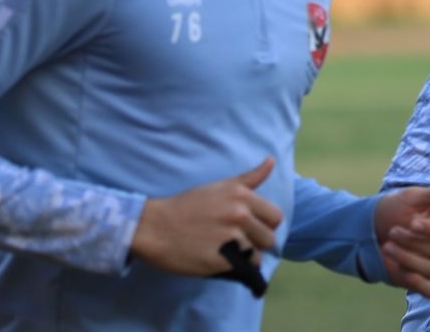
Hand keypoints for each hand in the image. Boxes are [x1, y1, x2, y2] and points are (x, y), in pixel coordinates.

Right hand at [129, 157, 282, 275]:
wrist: (154, 227)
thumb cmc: (186, 206)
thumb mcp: (218, 186)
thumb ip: (249, 179)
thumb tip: (271, 161)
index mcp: (241, 196)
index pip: (275, 217)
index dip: (263, 224)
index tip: (248, 226)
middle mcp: (239, 215)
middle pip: (269, 238)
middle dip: (256, 242)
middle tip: (234, 240)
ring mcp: (231, 238)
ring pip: (257, 255)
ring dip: (245, 256)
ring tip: (224, 249)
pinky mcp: (222, 261)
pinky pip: (243, 268)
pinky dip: (234, 267)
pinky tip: (217, 259)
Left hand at [374, 171, 429, 297]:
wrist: (373, 230)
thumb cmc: (397, 209)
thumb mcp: (416, 197)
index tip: (412, 222)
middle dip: (413, 241)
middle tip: (393, 231)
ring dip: (407, 258)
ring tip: (387, 246)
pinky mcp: (426, 281)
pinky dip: (417, 283)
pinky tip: (401, 271)